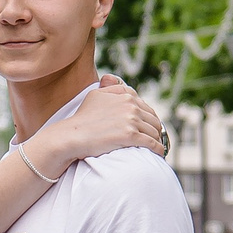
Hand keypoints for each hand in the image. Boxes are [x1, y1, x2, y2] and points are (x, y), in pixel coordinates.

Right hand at [30, 74, 165, 174]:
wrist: (73, 135)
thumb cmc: (82, 119)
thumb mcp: (96, 96)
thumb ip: (110, 87)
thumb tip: (113, 78)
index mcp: (124, 95)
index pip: (146, 107)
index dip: (149, 118)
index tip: (150, 127)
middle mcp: (130, 105)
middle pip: (153, 119)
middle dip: (155, 130)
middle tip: (155, 139)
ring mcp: (131, 119)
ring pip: (154, 131)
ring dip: (157, 140)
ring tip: (156, 147)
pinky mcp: (130, 135)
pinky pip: (151, 142)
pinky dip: (158, 149)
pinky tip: (159, 153)